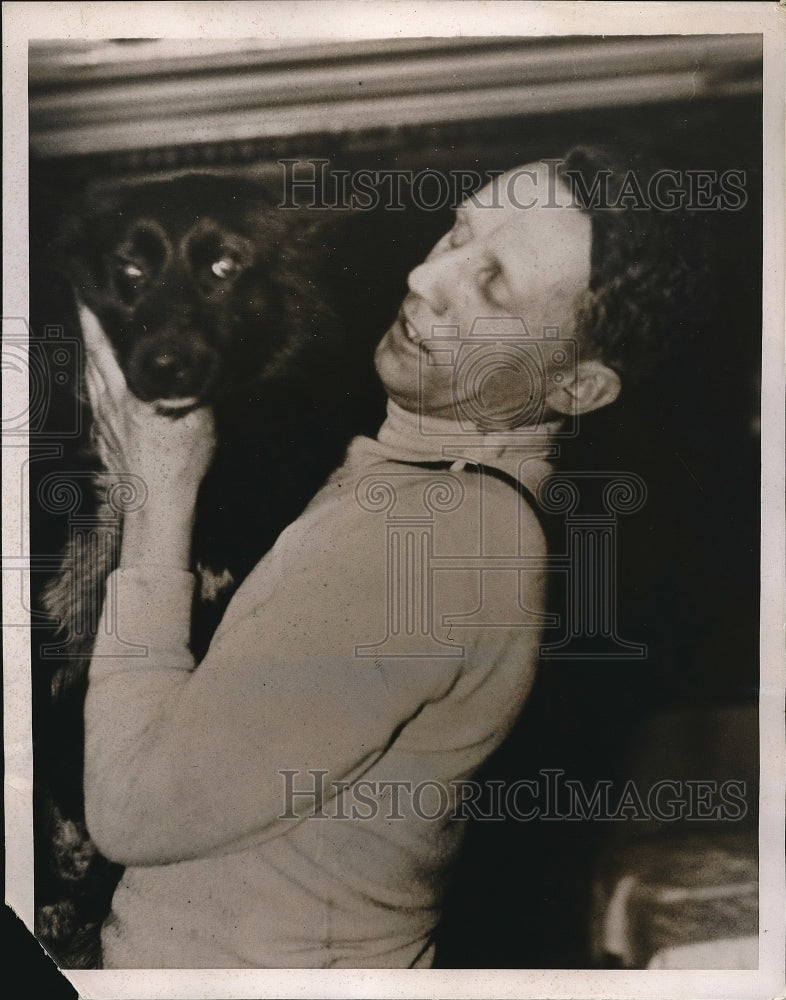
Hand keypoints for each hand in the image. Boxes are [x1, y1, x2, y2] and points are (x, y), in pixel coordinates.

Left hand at [80, 303, 215, 567]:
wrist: (156, 503)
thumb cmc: (179, 464)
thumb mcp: (198, 418)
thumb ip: (193, 387)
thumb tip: (200, 362)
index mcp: (130, 393)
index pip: (106, 346)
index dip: (97, 318)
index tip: (93, 294)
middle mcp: (110, 401)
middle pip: (92, 355)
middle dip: (89, 327)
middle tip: (88, 303)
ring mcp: (103, 420)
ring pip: (90, 376)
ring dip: (90, 352)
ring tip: (94, 333)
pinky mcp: (104, 436)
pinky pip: (93, 399)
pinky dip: (93, 381)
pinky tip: (99, 381)